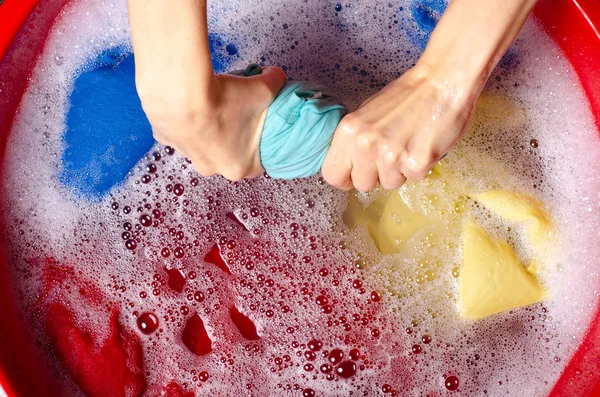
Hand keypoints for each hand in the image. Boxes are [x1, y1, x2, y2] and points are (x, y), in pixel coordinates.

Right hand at [128, 0, 285, 180]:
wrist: (181, 93)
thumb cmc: (225, 100)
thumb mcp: (263, 88)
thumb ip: (276, 82)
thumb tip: (275, 75)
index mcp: (238, 166)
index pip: (257, 162)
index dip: (260, 143)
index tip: (259, 126)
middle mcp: (211, 167)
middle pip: (227, 154)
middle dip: (232, 136)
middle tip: (234, 112)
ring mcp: (185, 154)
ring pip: (201, 143)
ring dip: (206, 129)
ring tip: (210, 104)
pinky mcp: (165, 138)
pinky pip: (178, 129)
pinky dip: (183, 117)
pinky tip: (188, 100)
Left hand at [322, 0, 536, 191]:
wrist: (441, 82)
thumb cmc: (406, 96)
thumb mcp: (366, 114)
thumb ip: (354, 140)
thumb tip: (347, 165)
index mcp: (348, 131)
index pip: (331, 174)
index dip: (345, 177)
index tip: (356, 173)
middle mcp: (365, 145)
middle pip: (362, 185)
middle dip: (376, 175)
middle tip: (391, 154)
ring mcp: (391, 156)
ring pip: (389, 185)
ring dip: (400, 172)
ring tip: (410, 146)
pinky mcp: (416, 163)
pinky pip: (414, 179)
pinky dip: (421, 167)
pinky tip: (424, 146)